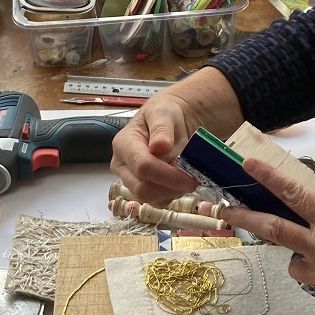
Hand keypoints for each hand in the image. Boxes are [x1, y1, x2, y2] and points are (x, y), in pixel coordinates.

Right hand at [110, 67, 242, 204]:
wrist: (170, 121)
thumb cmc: (165, 114)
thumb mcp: (164, 112)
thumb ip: (162, 128)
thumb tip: (159, 147)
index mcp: (124, 144)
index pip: (142, 167)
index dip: (167, 175)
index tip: (190, 176)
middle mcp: (122, 165)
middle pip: (143, 188)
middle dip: (171, 186)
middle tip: (193, 178)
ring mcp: (130, 180)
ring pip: (150, 199)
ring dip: (173, 191)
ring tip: (186, 175)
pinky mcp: (142, 190)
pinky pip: (157, 202)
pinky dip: (172, 194)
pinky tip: (180, 180)